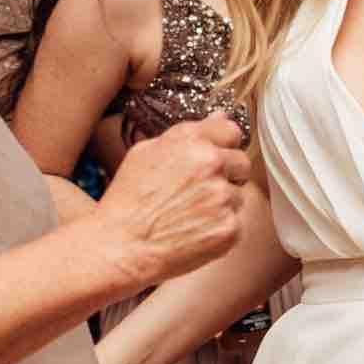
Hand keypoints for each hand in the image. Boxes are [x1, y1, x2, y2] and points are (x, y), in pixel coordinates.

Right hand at [94, 112, 250, 285]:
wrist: (122, 246)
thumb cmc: (128, 201)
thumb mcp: (146, 153)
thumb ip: (186, 134)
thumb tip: (220, 116)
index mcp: (191, 141)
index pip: (231, 131)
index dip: (223, 146)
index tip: (214, 158)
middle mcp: (211, 163)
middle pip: (241, 163)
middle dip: (227, 175)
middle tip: (198, 192)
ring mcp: (223, 196)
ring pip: (238, 195)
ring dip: (222, 204)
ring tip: (189, 215)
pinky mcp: (229, 227)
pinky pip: (235, 222)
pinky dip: (219, 228)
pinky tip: (193, 231)